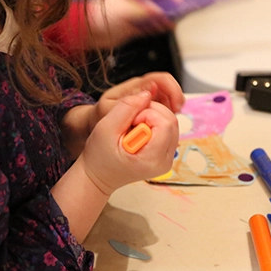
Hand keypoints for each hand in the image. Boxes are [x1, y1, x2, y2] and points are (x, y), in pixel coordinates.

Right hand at [51, 90, 178, 239]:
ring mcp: (167, 158)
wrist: (99, 176)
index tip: (131, 121)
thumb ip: (125, 108)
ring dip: (152, 117)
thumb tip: (146, 94)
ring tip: (132, 127)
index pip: (166, 123)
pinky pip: (167, 129)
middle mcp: (165, 161)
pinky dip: (154, 123)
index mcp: (153, 159)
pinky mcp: (166, 154)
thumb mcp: (105, 129)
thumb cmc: (99, 158)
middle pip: (171, 121)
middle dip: (151, 112)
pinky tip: (138, 131)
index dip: (148, 113)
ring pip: (171, 123)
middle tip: (131, 122)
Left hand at [87, 0, 183, 49]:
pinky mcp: (130, 25)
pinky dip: (155, 26)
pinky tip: (163, 27)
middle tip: (177, 11)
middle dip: (166, 5)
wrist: (86, 32)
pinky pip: (147, 24)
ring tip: (172, 21)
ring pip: (152, 12)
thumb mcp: (124, 9)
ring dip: (162, 16)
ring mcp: (131, 11)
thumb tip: (160, 11)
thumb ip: (144, 10)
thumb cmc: (100, 15)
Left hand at [94, 72, 183, 122]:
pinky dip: (167, 115)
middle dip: (176, 99)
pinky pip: (164, 107)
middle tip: (176, 114)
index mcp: (134, 87)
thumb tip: (151, 91)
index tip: (175, 106)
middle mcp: (143, 90)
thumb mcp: (108, 110)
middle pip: (168, 87)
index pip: (160, 79)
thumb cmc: (100, 116)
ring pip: (168, 98)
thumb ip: (127, 103)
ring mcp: (147, 98)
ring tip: (168, 122)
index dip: (172, 89)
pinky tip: (163, 125)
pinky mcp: (149, 107)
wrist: (94, 123)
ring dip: (172, 109)